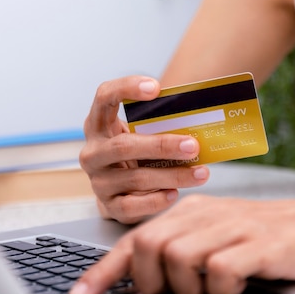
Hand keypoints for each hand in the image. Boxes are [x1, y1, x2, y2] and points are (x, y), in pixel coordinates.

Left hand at [70, 192, 294, 293]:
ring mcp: (232, 227)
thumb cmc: (262, 236)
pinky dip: (221, 290)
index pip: (133, 241)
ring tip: (208, 289)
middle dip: (149, 281)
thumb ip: (177, 250)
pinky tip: (235, 288)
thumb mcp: (213, 236)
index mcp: (187, 213)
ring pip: (177, 257)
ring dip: (186, 287)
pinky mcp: (260, 244)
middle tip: (172, 291)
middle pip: (146, 246)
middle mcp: (203, 215)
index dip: (102, 272)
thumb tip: (138, 282)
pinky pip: (221, 271)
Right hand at [80, 76, 209, 223]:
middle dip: (162, 145)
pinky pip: (132, 205)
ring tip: (200, 173)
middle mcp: (93, 152)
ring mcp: (98, 180)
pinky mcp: (109, 205)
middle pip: (123, 146)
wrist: (119, 192)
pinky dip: (156, 200)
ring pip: (135, 178)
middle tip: (193, 146)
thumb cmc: (136, 156)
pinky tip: (174, 194)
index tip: (157, 88)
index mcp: (98, 124)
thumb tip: (200, 122)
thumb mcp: (140, 135)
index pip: (104, 96)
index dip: (127, 88)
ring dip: (172, 175)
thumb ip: (158, 126)